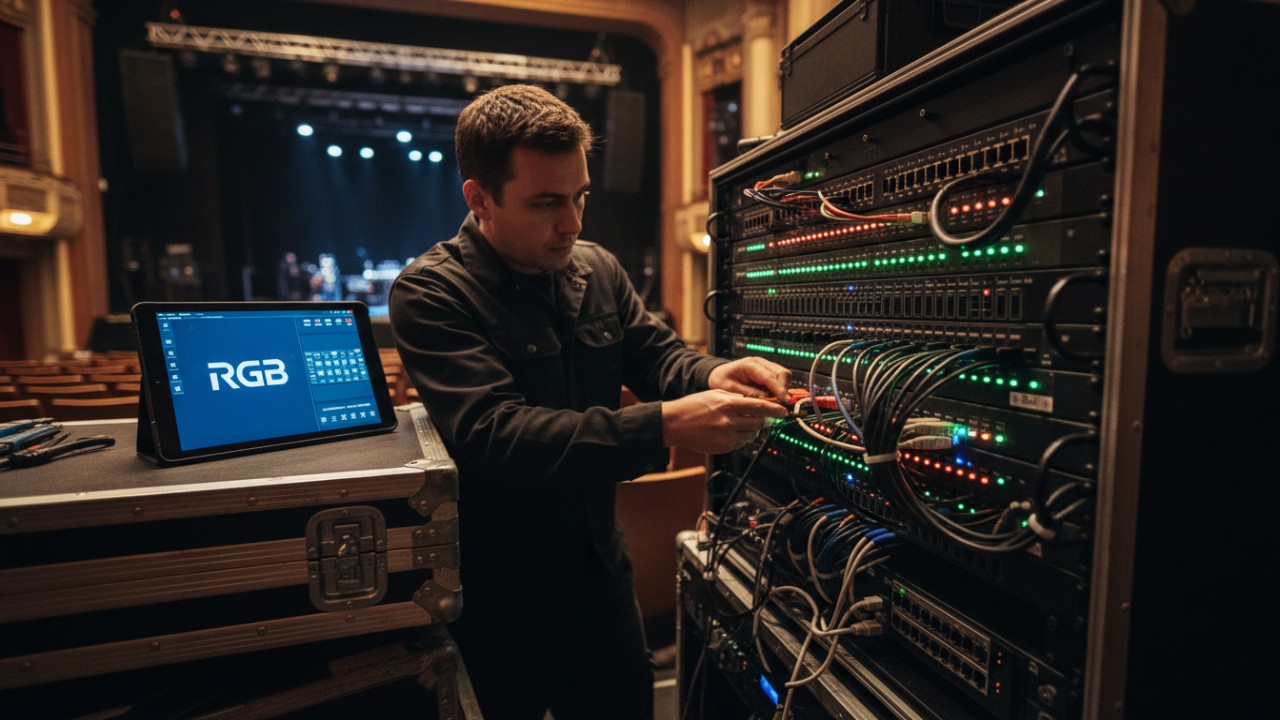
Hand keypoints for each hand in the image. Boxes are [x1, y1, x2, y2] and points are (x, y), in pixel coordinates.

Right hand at [661, 389, 788, 454]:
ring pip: (751, 434)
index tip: (783, 412)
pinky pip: (741, 443)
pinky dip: (741, 437)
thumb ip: (737, 399)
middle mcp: (728, 422)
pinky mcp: (723, 447)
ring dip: (752, 429)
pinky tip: (730, 430)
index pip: (759, 407)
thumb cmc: (694, 406)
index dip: (774, 410)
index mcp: (727, 405)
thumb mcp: (716, 395)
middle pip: (758, 423)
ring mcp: (726, 436)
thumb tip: (756, 404)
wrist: (675, 424)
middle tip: (761, 416)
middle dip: (763, 420)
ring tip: (740, 422)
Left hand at [708, 357, 791, 401]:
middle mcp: (761, 364)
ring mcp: (766, 367)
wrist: (719, 374)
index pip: (770, 376)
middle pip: (782, 373)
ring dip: (783, 390)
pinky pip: (780, 381)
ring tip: (775, 403)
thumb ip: (748, 394)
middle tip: (781, 404)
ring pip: (785, 377)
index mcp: (750, 364)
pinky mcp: (769, 374)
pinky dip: (780, 391)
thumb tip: (767, 401)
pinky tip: (773, 399)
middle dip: (784, 389)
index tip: (786, 400)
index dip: (779, 389)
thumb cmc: (722, 380)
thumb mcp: (730, 389)